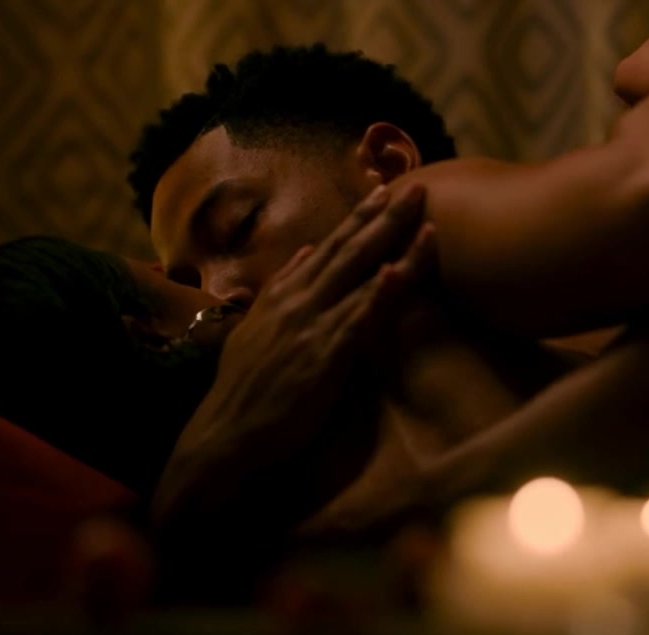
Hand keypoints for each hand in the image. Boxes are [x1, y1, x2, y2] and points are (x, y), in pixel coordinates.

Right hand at [153, 184, 434, 527]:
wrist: (224, 433)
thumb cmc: (244, 388)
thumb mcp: (255, 327)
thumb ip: (281, 288)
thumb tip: (306, 251)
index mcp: (285, 294)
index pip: (330, 246)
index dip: (360, 218)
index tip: (386, 191)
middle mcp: (299, 301)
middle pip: (351, 249)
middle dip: (387, 217)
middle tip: (418, 187)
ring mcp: (312, 326)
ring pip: (360, 276)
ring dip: (395, 245)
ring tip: (424, 218)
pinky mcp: (324, 358)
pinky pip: (357, 321)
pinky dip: (376, 295)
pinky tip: (395, 274)